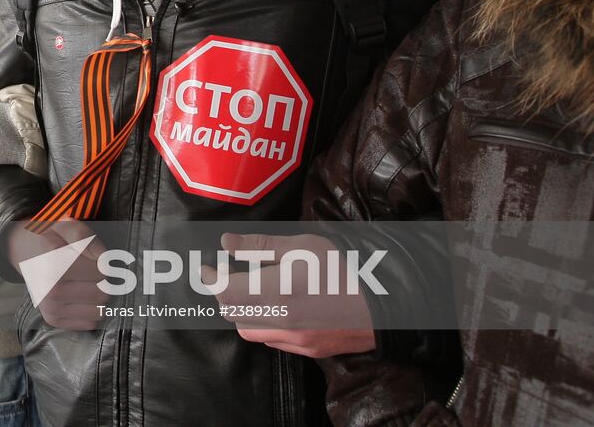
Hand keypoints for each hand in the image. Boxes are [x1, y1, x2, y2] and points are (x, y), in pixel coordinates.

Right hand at [7, 218, 104, 330]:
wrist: (25, 251)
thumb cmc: (50, 238)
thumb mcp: (66, 226)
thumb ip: (86, 238)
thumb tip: (104, 261)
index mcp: (55, 264)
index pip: (101, 273)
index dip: (103, 264)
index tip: (93, 258)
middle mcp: (50, 289)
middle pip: (102, 293)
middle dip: (102, 281)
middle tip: (91, 271)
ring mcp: (50, 307)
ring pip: (98, 311)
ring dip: (97, 297)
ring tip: (86, 283)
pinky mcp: (53, 319)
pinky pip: (89, 323)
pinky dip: (90, 310)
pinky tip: (81, 297)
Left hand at [211, 232, 375, 357]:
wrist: (387, 302)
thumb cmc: (344, 266)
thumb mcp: (301, 245)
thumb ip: (259, 246)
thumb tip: (226, 243)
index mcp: (275, 292)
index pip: (224, 291)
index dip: (209, 278)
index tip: (206, 267)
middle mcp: (280, 321)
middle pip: (232, 313)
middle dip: (222, 293)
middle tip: (226, 274)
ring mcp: (295, 340)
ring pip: (249, 331)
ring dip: (241, 312)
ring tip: (249, 290)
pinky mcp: (308, 350)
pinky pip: (271, 341)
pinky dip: (262, 325)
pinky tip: (273, 307)